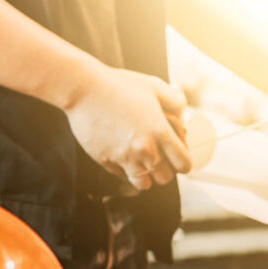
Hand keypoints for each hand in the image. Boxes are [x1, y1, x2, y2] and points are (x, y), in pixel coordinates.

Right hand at [64, 66, 189, 191]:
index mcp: (160, 132)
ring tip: (140, 162)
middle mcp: (144, 149)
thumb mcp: (154, 86)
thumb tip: (182, 118)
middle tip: (157, 158)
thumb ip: (175, 102)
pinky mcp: (105, 160)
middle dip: (164, 170)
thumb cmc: (119, 85)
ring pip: (143, 184)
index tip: (177, 158)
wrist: (83, 88)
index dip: (183, 163)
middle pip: (165, 178)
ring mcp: (124, 157)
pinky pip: (120, 175)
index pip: (183, 164)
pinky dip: (123, 169)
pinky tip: (120, 153)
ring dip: (145, 175)